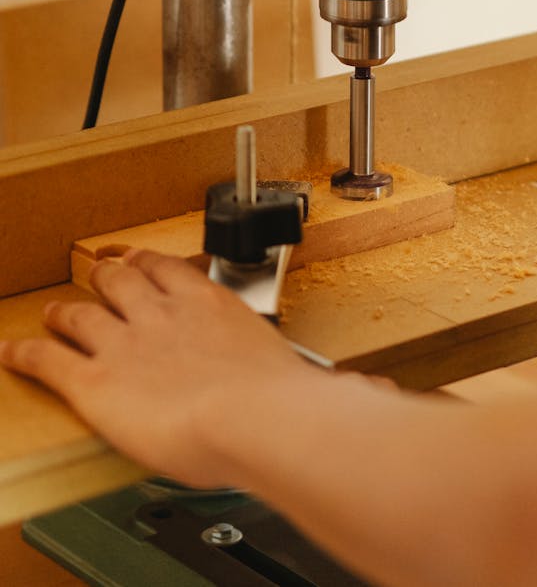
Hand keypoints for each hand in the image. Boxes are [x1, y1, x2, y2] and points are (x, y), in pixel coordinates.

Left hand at [0, 249, 307, 488]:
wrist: (254, 417)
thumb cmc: (279, 399)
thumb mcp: (296, 374)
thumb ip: (310, 374)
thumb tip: (361, 389)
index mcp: (208, 303)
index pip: (168, 268)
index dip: (149, 262)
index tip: (144, 261)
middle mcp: (162, 313)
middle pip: (121, 279)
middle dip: (107, 275)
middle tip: (100, 273)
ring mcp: (126, 342)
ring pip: (82, 312)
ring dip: (65, 311)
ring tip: (55, 312)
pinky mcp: (96, 381)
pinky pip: (50, 360)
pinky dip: (28, 354)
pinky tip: (14, 352)